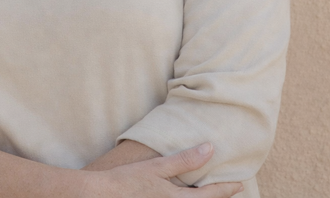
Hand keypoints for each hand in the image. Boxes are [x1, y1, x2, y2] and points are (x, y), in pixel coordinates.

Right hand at [83, 144, 242, 197]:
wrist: (103, 196)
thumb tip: (210, 148)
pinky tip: (186, 193)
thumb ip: (185, 160)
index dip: (226, 189)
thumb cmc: (129, 180)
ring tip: (211, 192)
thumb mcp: (158, 167)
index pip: (210, 196)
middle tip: (233, 189)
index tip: (239, 184)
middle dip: (217, 197)